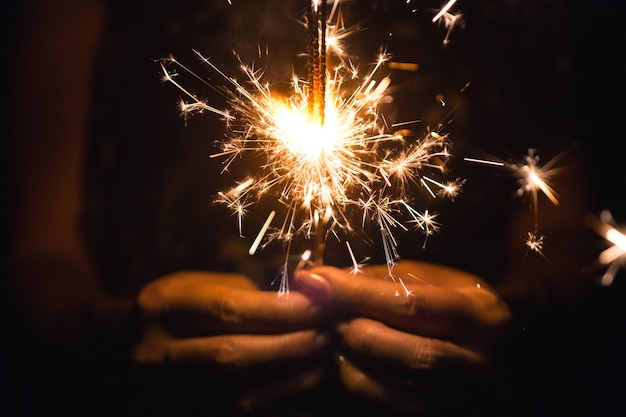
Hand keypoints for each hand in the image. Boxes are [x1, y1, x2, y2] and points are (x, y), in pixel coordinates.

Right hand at [132, 270, 328, 413]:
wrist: (119, 349)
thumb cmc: (171, 308)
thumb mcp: (194, 285)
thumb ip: (241, 294)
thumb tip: (300, 304)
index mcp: (163, 309)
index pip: (229, 310)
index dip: (282, 309)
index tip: (323, 302)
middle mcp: (161, 355)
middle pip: (238, 354)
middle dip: (295, 342)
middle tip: (334, 329)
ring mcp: (171, 394)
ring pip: (243, 393)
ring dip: (295, 373)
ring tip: (328, 353)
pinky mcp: (190, 415)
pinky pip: (244, 414)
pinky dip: (283, 399)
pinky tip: (309, 381)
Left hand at [294, 261, 511, 414]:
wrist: (501, 356)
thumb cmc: (458, 308)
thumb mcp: (434, 281)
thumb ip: (386, 280)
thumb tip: (327, 280)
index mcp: (482, 316)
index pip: (412, 305)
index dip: (357, 293)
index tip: (315, 281)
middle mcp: (479, 365)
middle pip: (407, 352)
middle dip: (353, 329)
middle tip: (319, 311)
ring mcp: (461, 400)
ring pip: (395, 388)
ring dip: (350, 358)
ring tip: (328, 333)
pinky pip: (388, 407)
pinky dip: (356, 382)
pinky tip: (342, 359)